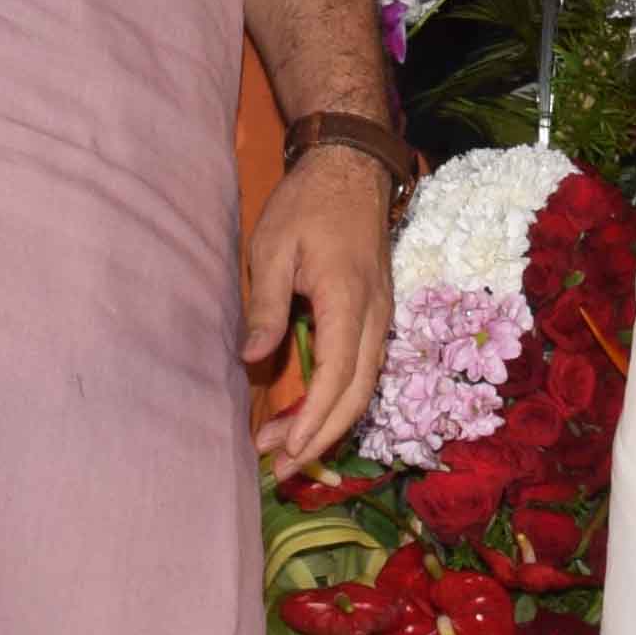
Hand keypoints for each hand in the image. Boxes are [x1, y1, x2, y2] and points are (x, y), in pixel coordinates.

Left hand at [248, 144, 396, 471]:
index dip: (314, 421)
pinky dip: (343, 398)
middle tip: (283, 468)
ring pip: (367, 384)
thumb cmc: (307, 204)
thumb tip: (253, 360)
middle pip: (359, 392)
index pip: (338, 376)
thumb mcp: (272, 248)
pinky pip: (367, 367)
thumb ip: (265, 306)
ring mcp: (382, 314)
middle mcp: (376, 315)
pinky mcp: (378, 311)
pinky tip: (317, 413)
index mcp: (349, 300)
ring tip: (292, 448)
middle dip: (323, 436)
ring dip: (332, 421)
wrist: (352, 166)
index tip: (285, 452)